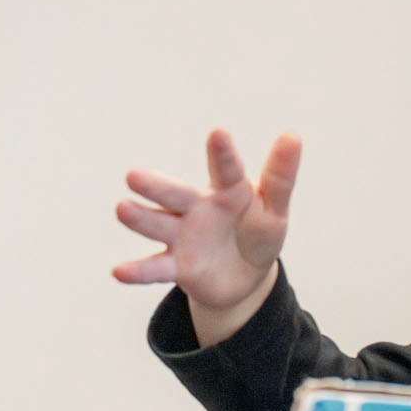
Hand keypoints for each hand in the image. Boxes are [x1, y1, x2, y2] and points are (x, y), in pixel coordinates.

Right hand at [113, 128, 302, 343]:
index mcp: (225, 191)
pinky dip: (137, 271)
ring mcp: (182, 236)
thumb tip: (292, 136)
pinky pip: (155, 268)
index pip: (226, 171)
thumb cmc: (257, 233)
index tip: (219, 133)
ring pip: (158, 225)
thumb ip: (280, 178)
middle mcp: (195, 208)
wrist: (244, 276)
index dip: (223, 155)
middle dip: (156, 187)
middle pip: (175, 195)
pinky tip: (118, 272)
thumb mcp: (274, 209)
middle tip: (134, 176)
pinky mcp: (177, 266)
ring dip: (141, 219)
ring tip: (122, 210)